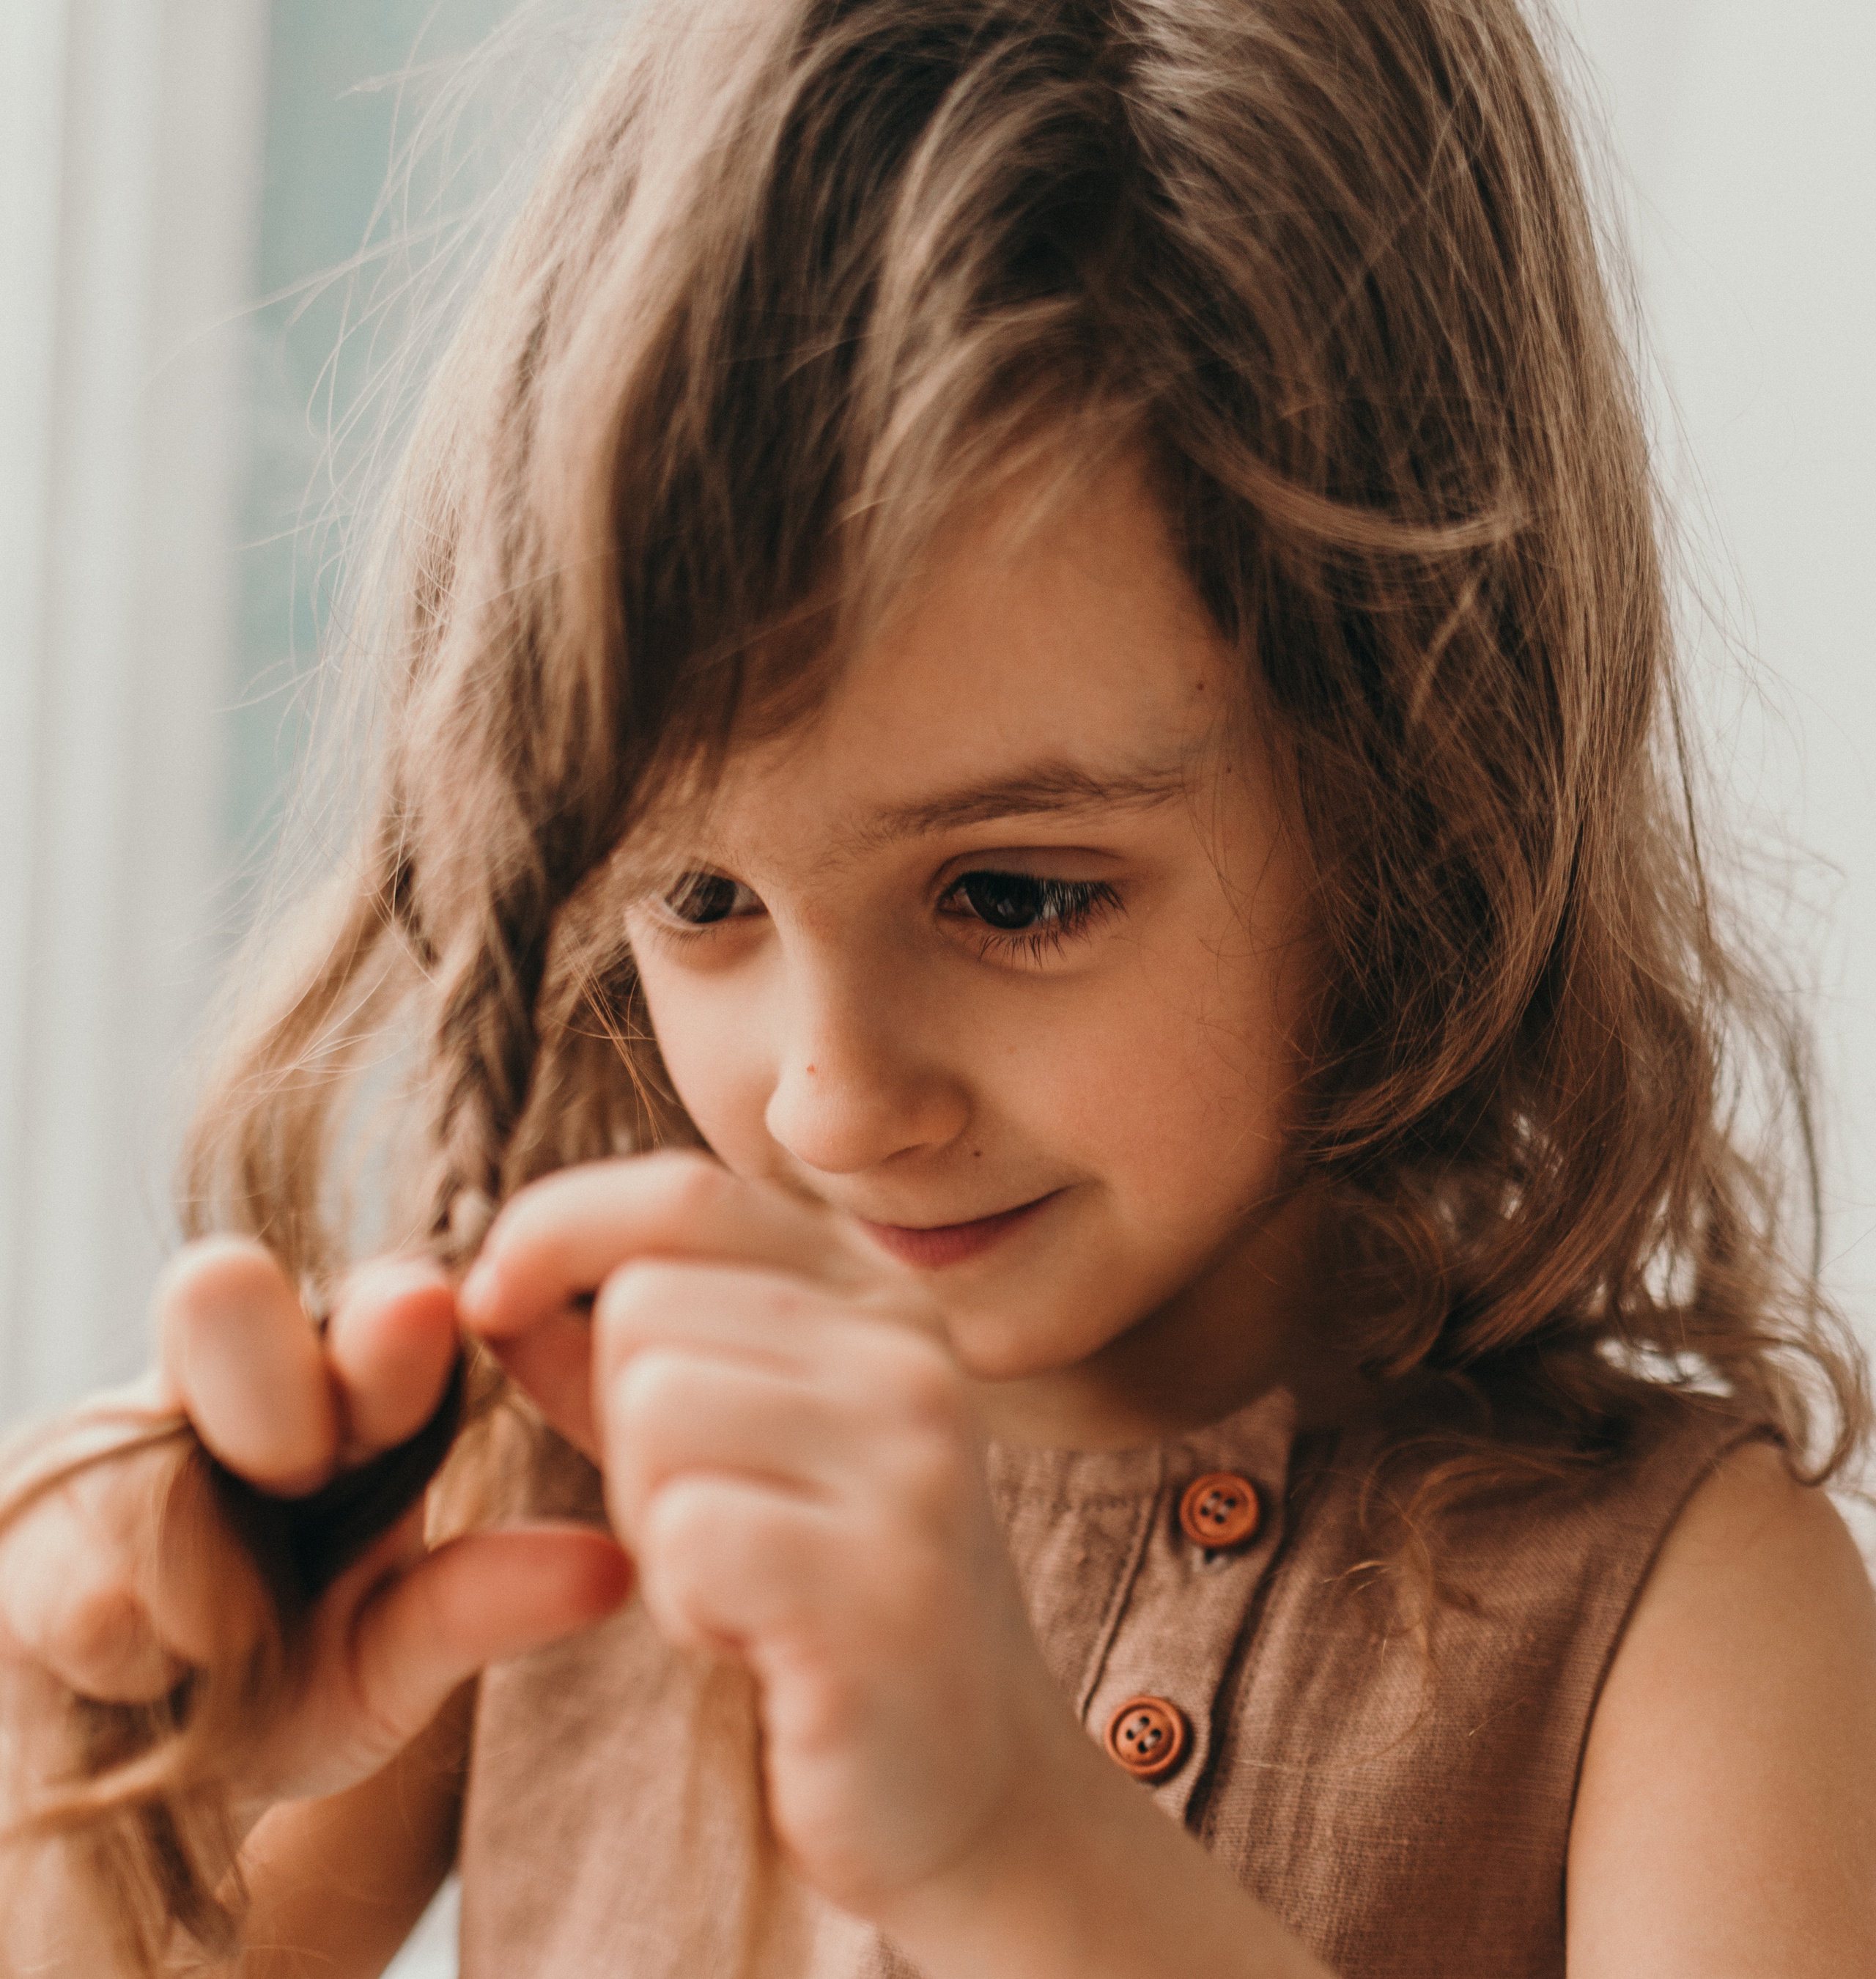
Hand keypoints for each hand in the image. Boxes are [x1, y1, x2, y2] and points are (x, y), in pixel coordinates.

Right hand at [0, 1239, 630, 1820]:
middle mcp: (228, 1385)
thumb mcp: (398, 1653)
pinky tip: (141, 1671)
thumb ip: (482, 1604)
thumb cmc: (303, 1675)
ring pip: (132, 1450)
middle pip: (221, 1291)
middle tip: (299, 1469)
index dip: (393, 1321)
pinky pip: (58, 1575)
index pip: (377, 1311)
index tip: (423, 1319)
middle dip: (264, 1375)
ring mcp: (110, 1444)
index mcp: (349, 1385)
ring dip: (188, 1566)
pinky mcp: (19, 1528)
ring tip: (224, 1640)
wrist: (148, 1763)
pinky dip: (114, 1637)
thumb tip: (613, 1570)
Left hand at [458, 1152, 1085, 1919]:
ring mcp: (912, 1458)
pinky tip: (758, 1638)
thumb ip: (626, 1350)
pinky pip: (688, 1533)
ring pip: (654, 1408)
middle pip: (643, 1309)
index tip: (495, 1299)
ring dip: (651, 1518)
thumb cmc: (820, 1595)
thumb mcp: (728, 1443)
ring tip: (738, 1577)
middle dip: (620, 1426)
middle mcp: (909, 1351)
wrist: (970, 1784)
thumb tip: (497, 1280)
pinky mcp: (887, 1581)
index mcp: (877, 1296)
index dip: (558, 1230)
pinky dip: (687, 1600)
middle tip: (709, 1521)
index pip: (686, 1192)